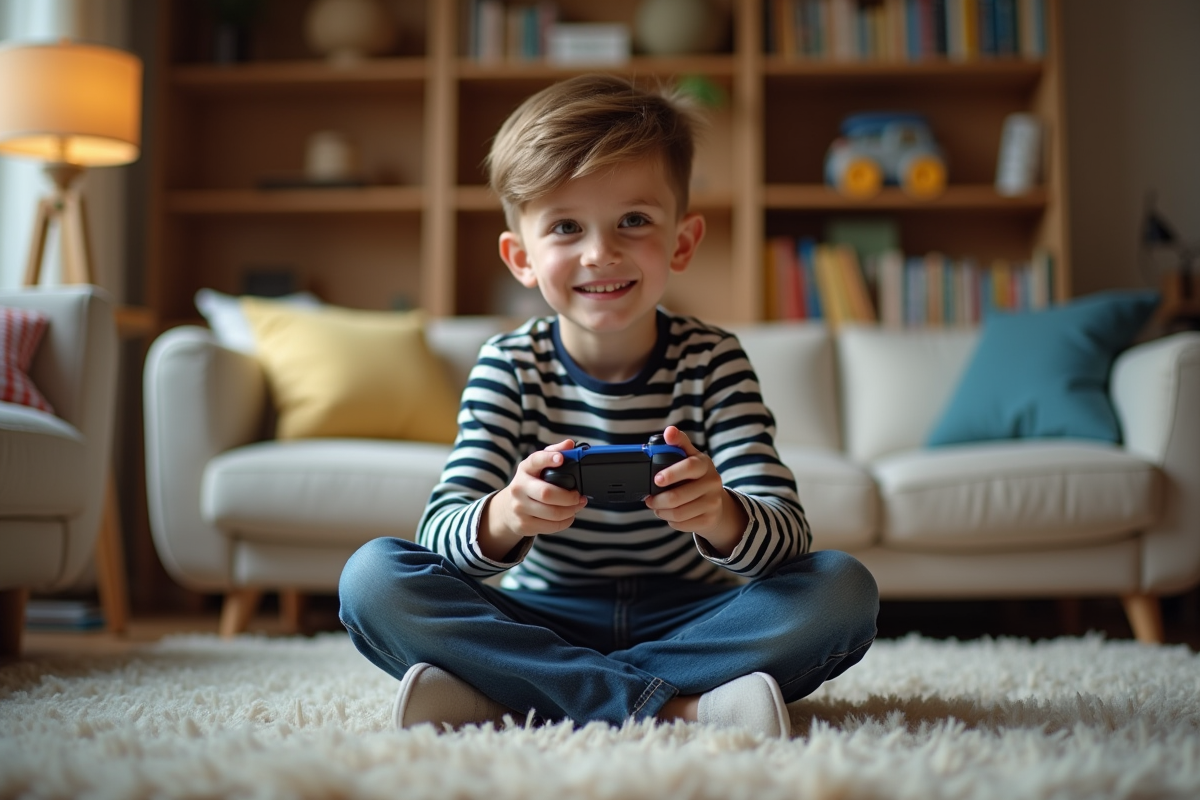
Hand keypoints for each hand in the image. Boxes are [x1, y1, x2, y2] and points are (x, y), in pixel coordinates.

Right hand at [478, 439, 587, 559]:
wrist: (508, 509)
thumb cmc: (530, 484)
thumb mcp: (537, 467)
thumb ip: (554, 453)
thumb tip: (569, 444)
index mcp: (525, 469)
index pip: (535, 460)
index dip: (548, 459)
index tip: (560, 459)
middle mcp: (519, 488)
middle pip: (547, 494)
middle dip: (569, 497)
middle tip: (578, 496)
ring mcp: (519, 508)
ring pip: (553, 513)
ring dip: (571, 510)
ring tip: (577, 506)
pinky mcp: (523, 525)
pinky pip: (552, 526)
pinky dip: (566, 521)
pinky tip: (568, 515)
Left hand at [644, 426, 747, 556]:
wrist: (716, 502)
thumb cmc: (696, 476)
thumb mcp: (690, 457)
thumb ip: (678, 443)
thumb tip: (669, 431)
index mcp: (704, 464)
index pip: (689, 467)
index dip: (672, 473)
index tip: (656, 479)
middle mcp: (712, 482)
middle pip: (678, 496)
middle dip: (657, 500)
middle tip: (649, 499)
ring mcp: (713, 503)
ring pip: (678, 513)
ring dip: (661, 511)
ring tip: (657, 507)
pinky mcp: (710, 520)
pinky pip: (682, 524)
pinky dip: (670, 521)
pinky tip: (670, 514)